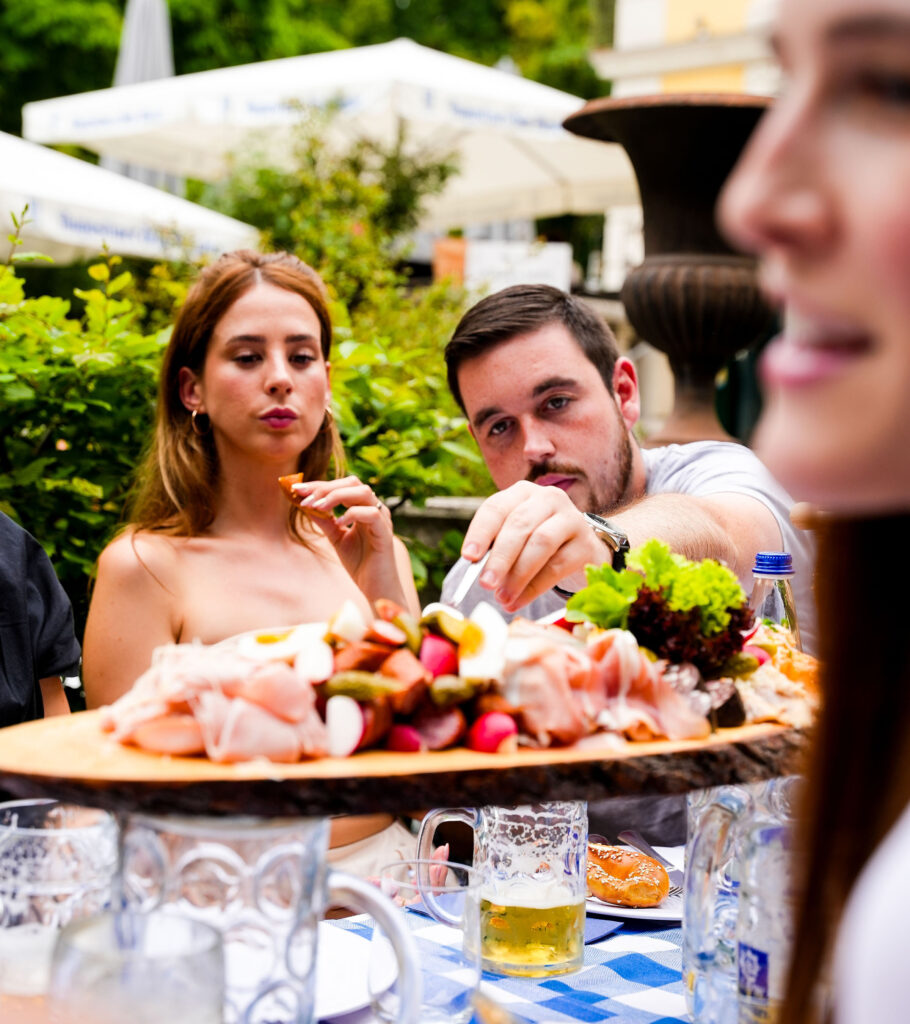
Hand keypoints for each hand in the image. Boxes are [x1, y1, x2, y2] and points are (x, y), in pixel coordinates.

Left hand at [291, 476, 400, 600]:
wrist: (376, 589)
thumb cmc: (360, 564)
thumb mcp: (336, 538)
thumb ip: (324, 521)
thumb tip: (305, 505)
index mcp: (364, 508)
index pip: (343, 486)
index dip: (320, 485)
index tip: (297, 489)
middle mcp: (375, 509)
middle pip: (353, 482)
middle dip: (325, 487)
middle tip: (304, 496)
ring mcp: (382, 520)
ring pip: (363, 492)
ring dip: (336, 496)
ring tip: (317, 506)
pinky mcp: (385, 534)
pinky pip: (371, 514)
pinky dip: (352, 514)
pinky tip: (337, 523)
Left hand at [460, 481, 606, 611]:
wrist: (582, 550)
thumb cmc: (538, 543)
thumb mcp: (516, 537)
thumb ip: (496, 548)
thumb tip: (479, 574)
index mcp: (523, 492)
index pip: (496, 507)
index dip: (481, 532)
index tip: (468, 557)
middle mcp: (549, 498)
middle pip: (520, 525)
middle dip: (499, 557)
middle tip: (485, 584)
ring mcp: (572, 519)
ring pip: (540, 543)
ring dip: (518, 574)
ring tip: (502, 598)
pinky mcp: (586, 544)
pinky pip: (557, 566)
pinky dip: (534, 587)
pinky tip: (519, 601)